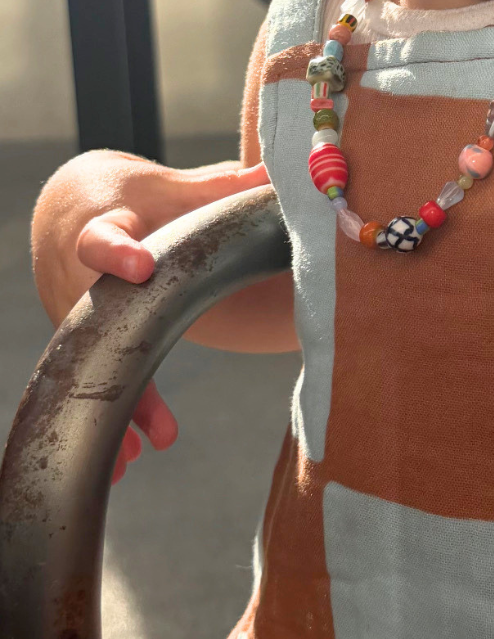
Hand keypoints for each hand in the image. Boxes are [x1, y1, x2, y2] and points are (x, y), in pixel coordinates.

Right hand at [31, 151, 269, 481]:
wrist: (74, 209)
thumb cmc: (135, 197)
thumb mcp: (173, 186)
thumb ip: (220, 189)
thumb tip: (274, 178)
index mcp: (101, 225)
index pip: (102, 236)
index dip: (118, 251)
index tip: (141, 267)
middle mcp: (78, 274)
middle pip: (97, 318)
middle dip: (119, 359)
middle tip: (146, 398)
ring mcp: (75, 312)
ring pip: (87, 361)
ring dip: (113, 406)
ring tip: (136, 451)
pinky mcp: (78, 340)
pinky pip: (89, 379)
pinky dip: (107, 417)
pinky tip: (125, 460)